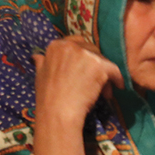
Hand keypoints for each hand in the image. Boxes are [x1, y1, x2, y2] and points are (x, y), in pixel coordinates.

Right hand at [33, 37, 123, 154]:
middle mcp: (71, 45)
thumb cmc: (47, 95)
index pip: (76, 44)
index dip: (83, 57)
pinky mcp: (99, 65)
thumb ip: (42, 62)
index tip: (85, 69)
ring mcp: (86, 54)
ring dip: (105, 74)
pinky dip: (117, 79)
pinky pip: (114, 70)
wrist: (58, 110)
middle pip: (91, 50)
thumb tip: (37, 56)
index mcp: (56, 46)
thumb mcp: (39, 74)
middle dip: (95, 64)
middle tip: (96, 81)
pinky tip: (117, 87)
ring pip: (103, 61)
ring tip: (104, 91)